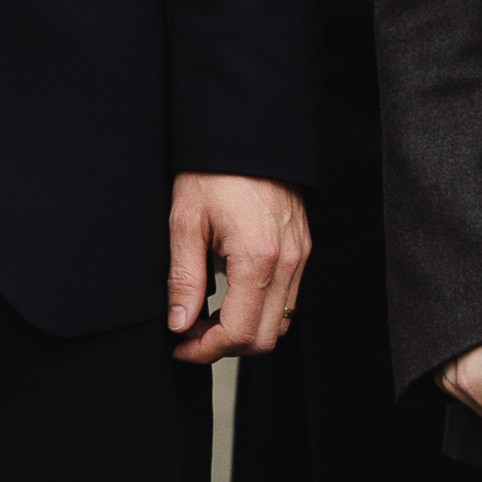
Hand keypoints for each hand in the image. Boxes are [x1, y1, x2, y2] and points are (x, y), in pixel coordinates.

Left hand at [166, 173, 309, 362]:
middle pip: (265, 338)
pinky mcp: (302, 248)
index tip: (180, 346)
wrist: (247, 132)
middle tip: (190, 333)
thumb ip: (183, 278)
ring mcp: (299, 256)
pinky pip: (288, 298)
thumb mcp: (185, 221)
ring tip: (208, 317)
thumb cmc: (213, 170)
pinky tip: (232, 296)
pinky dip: (261, 310)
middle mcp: (287, 262)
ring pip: (281, 322)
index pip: (240, 333)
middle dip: (225, 347)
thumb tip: (179, 324)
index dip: (205, 350)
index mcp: (257, 258)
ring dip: (245, 330)